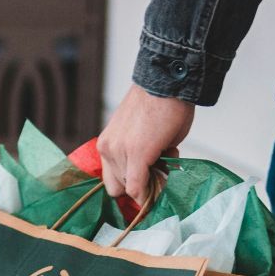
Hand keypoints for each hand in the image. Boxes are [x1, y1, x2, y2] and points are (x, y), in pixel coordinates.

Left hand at [98, 85, 194, 203]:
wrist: (167, 82)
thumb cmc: (161, 105)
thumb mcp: (143, 136)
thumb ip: (142, 158)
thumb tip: (154, 173)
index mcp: (107, 144)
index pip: (113, 180)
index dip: (132, 185)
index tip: (150, 182)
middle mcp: (107, 149)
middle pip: (118, 187)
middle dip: (139, 185)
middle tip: (159, 170)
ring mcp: (119, 152)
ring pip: (131, 188)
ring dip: (150, 182)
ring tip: (166, 157)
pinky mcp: (136, 155)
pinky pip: (138, 188)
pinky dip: (150, 193)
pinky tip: (164, 179)